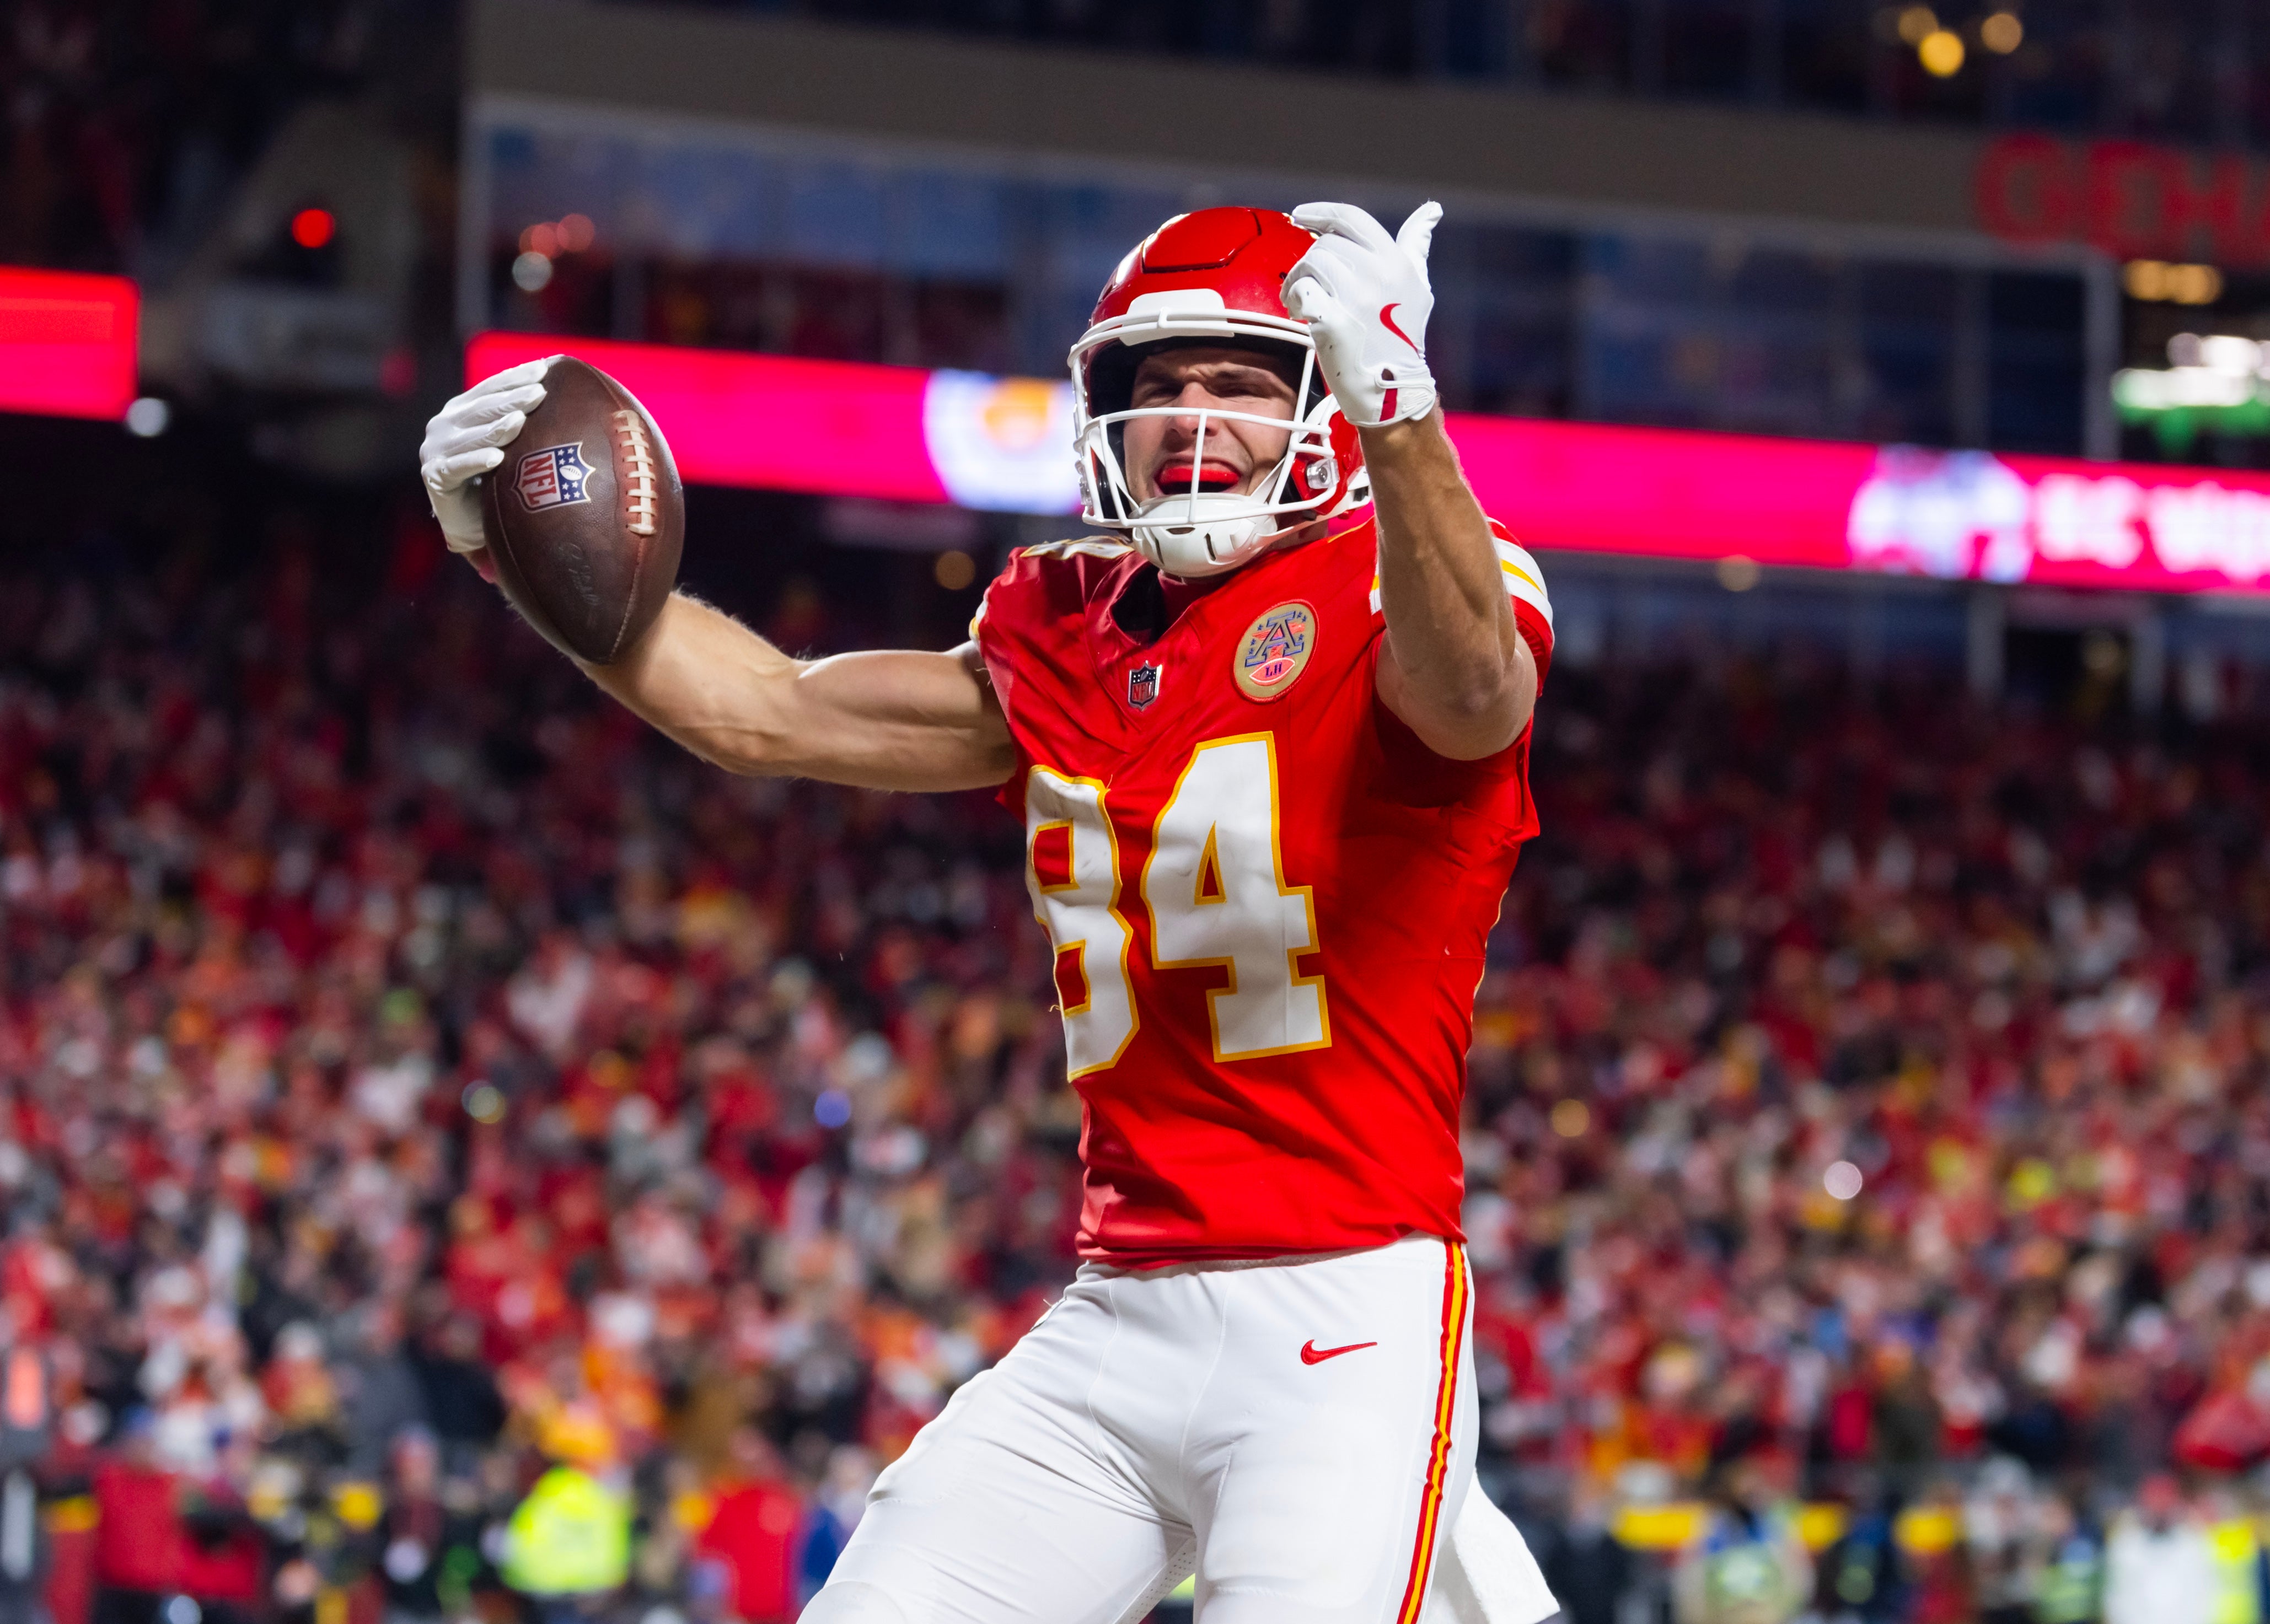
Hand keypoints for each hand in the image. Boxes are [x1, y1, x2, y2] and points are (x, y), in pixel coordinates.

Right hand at [417, 357, 553, 553]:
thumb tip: (557, 393)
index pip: (491, 389)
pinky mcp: (435, 476)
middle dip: (513, 399)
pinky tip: (496, 458)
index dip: (515, 378)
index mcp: (460, 411)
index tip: (543, 369)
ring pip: (473, 436)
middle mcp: (444, 425)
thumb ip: (518, 420)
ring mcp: (435, 449)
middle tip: (540, 392)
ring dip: (497, 428)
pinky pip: (459, 467)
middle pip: (484, 408)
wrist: (469, 524)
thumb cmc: (494, 481)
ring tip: (520, 420)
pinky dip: (476, 462)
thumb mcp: (507, 445)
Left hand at [1282, 202, 1440, 428]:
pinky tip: (1300, 313)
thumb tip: (1432, 210)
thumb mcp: (1417, 287)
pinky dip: (1295, 300)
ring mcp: (1357, 297)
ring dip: (1296, 282)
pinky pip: (1302, 291)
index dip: (1321, 212)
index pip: (1351, 218)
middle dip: (1308, 263)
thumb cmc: (1400, 337)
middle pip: (1325, 244)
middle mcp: (1379, 274)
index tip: (1300, 215)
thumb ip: (1416, 246)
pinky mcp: (1335, 320)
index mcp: (1397, 261)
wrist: (1392, 388)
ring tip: (1300, 303)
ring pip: (1309, 265)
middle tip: (1305, 285)